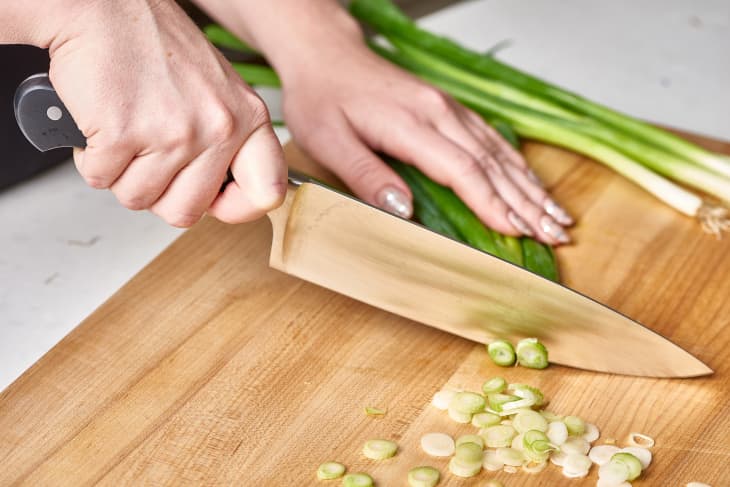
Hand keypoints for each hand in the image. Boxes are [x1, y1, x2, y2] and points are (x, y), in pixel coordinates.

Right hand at [45, 0, 285, 226]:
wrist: (102, 8)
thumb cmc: (154, 46)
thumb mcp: (217, 91)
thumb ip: (228, 142)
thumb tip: (222, 197)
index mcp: (248, 117)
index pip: (267, 192)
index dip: (236, 207)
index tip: (216, 200)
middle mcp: (218, 127)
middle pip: (186, 210)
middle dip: (159, 193)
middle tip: (150, 158)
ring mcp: (173, 133)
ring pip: (139, 199)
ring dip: (122, 173)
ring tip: (128, 130)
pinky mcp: (123, 135)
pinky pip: (102, 179)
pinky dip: (94, 158)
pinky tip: (104, 124)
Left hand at [279, 43, 572, 243]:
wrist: (326, 53)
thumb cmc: (321, 97)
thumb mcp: (328, 142)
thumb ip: (366, 176)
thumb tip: (404, 211)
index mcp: (411, 123)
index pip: (462, 169)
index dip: (492, 204)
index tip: (518, 232)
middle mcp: (439, 112)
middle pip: (492, 163)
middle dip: (527, 202)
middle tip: (556, 235)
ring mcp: (447, 108)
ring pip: (499, 151)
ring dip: (531, 186)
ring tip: (557, 216)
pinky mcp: (448, 108)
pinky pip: (491, 138)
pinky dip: (516, 164)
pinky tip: (531, 182)